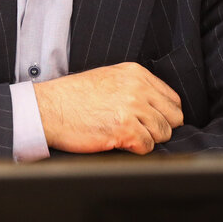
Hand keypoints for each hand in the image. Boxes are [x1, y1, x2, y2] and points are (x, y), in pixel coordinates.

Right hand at [32, 63, 182, 153]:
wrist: (49, 108)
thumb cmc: (73, 96)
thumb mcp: (109, 78)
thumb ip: (136, 87)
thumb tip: (159, 108)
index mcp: (135, 73)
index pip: (172, 99)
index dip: (164, 114)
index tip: (151, 121)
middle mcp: (137, 88)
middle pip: (173, 117)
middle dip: (159, 128)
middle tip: (139, 131)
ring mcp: (132, 108)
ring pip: (163, 133)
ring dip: (146, 139)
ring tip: (125, 135)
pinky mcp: (125, 129)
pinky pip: (147, 146)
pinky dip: (135, 149)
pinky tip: (118, 141)